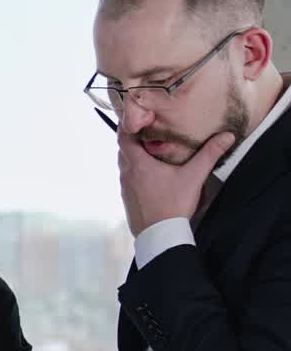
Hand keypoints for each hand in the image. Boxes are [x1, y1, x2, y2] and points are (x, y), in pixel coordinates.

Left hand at [118, 127, 234, 234]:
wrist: (159, 234)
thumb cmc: (173, 205)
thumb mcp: (194, 177)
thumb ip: (209, 154)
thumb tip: (226, 135)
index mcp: (138, 164)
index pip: (123, 137)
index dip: (126, 125)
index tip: (134, 116)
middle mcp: (127, 173)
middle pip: (122, 149)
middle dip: (132, 138)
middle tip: (145, 129)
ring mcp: (125, 187)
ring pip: (124, 164)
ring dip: (133, 155)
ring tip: (148, 148)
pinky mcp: (127, 198)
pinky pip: (127, 178)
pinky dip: (134, 170)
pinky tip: (148, 173)